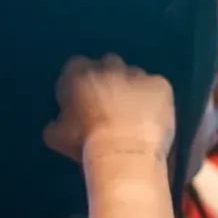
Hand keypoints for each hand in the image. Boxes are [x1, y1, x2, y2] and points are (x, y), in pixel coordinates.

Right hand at [47, 55, 175, 161]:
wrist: (125, 153)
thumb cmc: (87, 144)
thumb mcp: (58, 137)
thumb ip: (57, 123)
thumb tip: (57, 124)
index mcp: (78, 75)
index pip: (77, 66)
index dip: (83, 81)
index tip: (85, 97)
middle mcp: (108, 68)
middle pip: (109, 65)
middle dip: (110, 79)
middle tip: (112, 103)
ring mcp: (138, 74)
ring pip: (135, 75)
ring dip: (134, 88)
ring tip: (136, 112)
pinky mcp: (160, 85)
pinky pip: (158, 86)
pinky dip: (156, 97)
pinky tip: (154, 114)